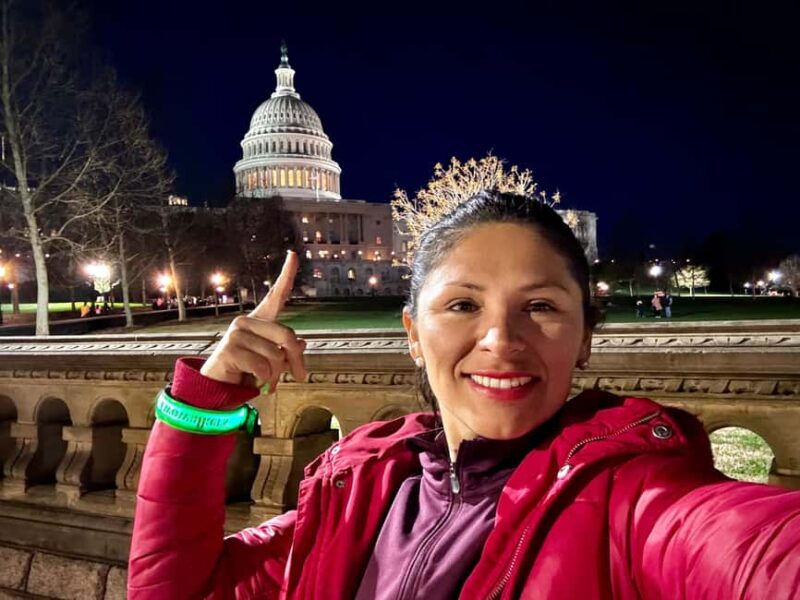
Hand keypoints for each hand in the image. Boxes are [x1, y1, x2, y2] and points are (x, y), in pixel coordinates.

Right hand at [200, 251, 306, 389]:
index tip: (293, 254)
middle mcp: (247, 322)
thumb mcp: (272, 362)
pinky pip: (262, 366)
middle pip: (286, 335)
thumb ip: (287, 351)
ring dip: (277, 375)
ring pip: (275, 355)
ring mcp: (236, 334)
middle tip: (300, 376)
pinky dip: (265, 379)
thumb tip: (301, 343)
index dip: (286, 275)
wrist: (218, 388)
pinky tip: (255, 382)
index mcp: (259, 321)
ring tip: (267, 381)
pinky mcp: (229, 349)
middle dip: (296, 359)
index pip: (276, 295)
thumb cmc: (246, 372)